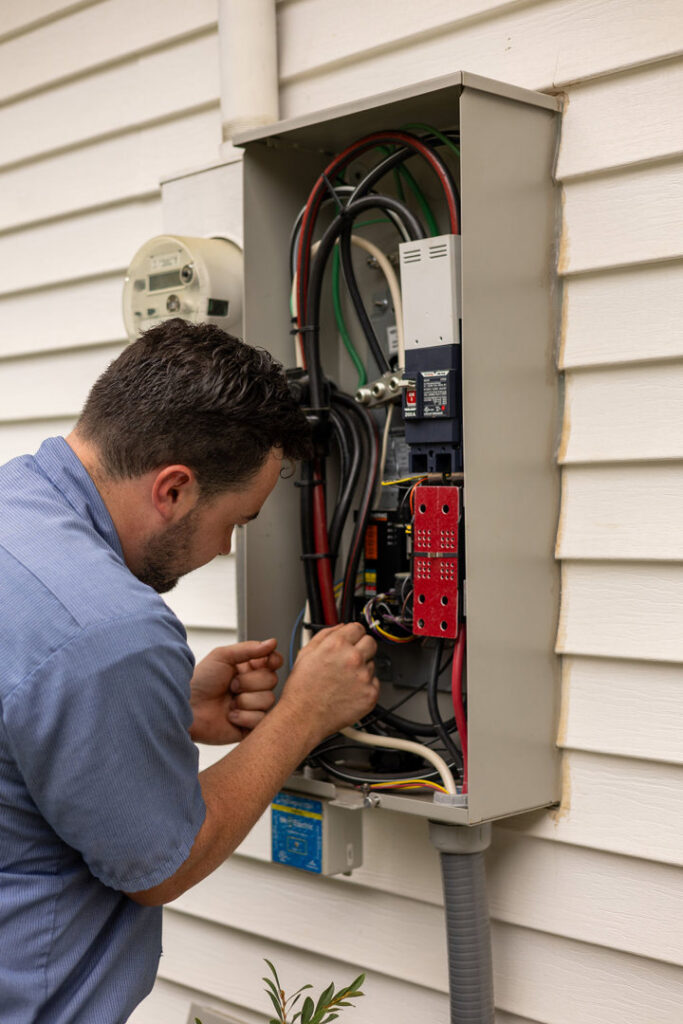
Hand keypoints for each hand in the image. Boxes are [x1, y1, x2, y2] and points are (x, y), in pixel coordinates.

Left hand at [189, 639, 281, 744]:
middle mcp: (253, 687)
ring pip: (268, 700)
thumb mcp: (222, 657)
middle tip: (232, 685)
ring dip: (245, 700)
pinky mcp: (250, 725)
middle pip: (272, 680)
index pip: (274, 662)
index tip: (265, 661)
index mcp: (248, 668)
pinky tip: (229, 716)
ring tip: (228, 702)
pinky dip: (243, 716)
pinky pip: (261, 719)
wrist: (186, 708)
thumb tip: (272, 642)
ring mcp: (252, 706)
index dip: (272, 661)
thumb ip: (249, 648)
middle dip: (250, 682)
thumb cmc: (199, 682)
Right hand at [281, 623, 378, 745]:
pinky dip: (365, 687)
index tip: (352, 640)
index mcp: (337, 645)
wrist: (303, 717)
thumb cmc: (301, 689)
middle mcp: (353, 658)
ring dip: (362, 669)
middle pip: (371, 642)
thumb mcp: (306, 653)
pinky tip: (349, 691)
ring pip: (371, 664)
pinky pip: (374, 683)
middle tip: (350, 660)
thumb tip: (340, 627)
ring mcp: (364, 677)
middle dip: (362, 648)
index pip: (358, 627)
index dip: (353, 634)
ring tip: (343, 680)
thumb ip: (325, 634)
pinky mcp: (370, 694)